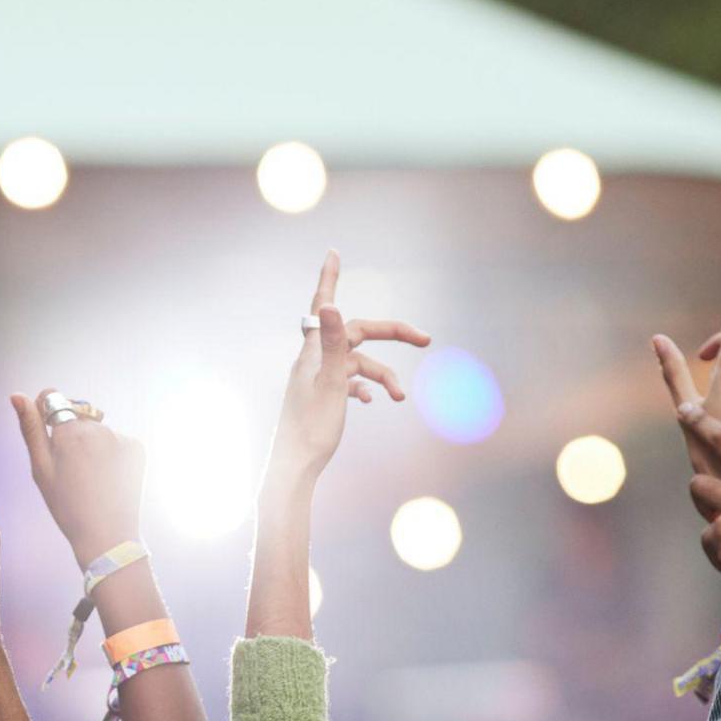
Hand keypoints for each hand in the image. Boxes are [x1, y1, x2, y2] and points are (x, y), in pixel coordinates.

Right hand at [11, 391, 145, 566]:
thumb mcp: (41, 469)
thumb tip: (16, 395)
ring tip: (91, 477)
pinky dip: (111, 453)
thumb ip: (30, 428)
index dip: (46, 411)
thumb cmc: (68, 506)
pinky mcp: (137, 447)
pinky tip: (107, 478)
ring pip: (97, 429)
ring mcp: (121, 437)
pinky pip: (117, 440)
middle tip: (71, 469)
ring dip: (92, 444)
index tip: (48, 430)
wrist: (107, 536)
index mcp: (70, 431)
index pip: (54, 398)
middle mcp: (98, 428)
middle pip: (77, 416)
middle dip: (71, 433)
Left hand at [266, 250, 430, 490]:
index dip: (329, 278)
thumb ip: (332, 344)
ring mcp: (318, 379)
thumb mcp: (328, 383)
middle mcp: (313, 361)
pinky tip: (372, 401)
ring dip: (383, 376)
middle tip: (425, 338)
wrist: (295, 468)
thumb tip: (328, 305)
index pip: (322, 305)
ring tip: (401, 396)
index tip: (333, 252)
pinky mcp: (323, 398)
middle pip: (357, 335)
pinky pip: (350, 382)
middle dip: (391, 335)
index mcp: (313, 352)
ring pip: (358, 364)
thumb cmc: (310, 429)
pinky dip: (365, 387)